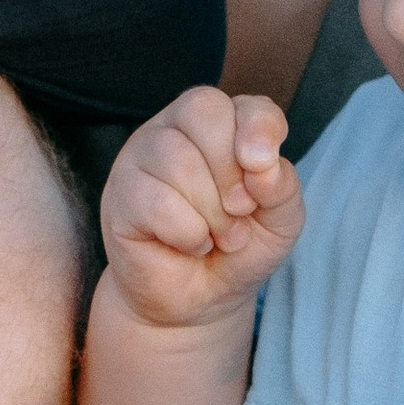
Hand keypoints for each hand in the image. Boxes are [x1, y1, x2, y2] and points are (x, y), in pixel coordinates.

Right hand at [101, 86, 303, 330]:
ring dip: (212, 212)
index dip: (261, 132)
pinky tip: (189, 244)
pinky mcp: (121, 193)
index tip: (263, 172)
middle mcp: (180, 128)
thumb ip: (282, 186)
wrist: (200, 301)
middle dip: (232, 173)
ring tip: (216, 237)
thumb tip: (262, 165)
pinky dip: (186, 233)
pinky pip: (157, 201)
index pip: (246, 104)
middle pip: (205, 111)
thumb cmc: (240, 250)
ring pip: (178, 158)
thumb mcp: (281, 221)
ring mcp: (143, 155)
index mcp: (225, 124)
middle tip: (238, 213)